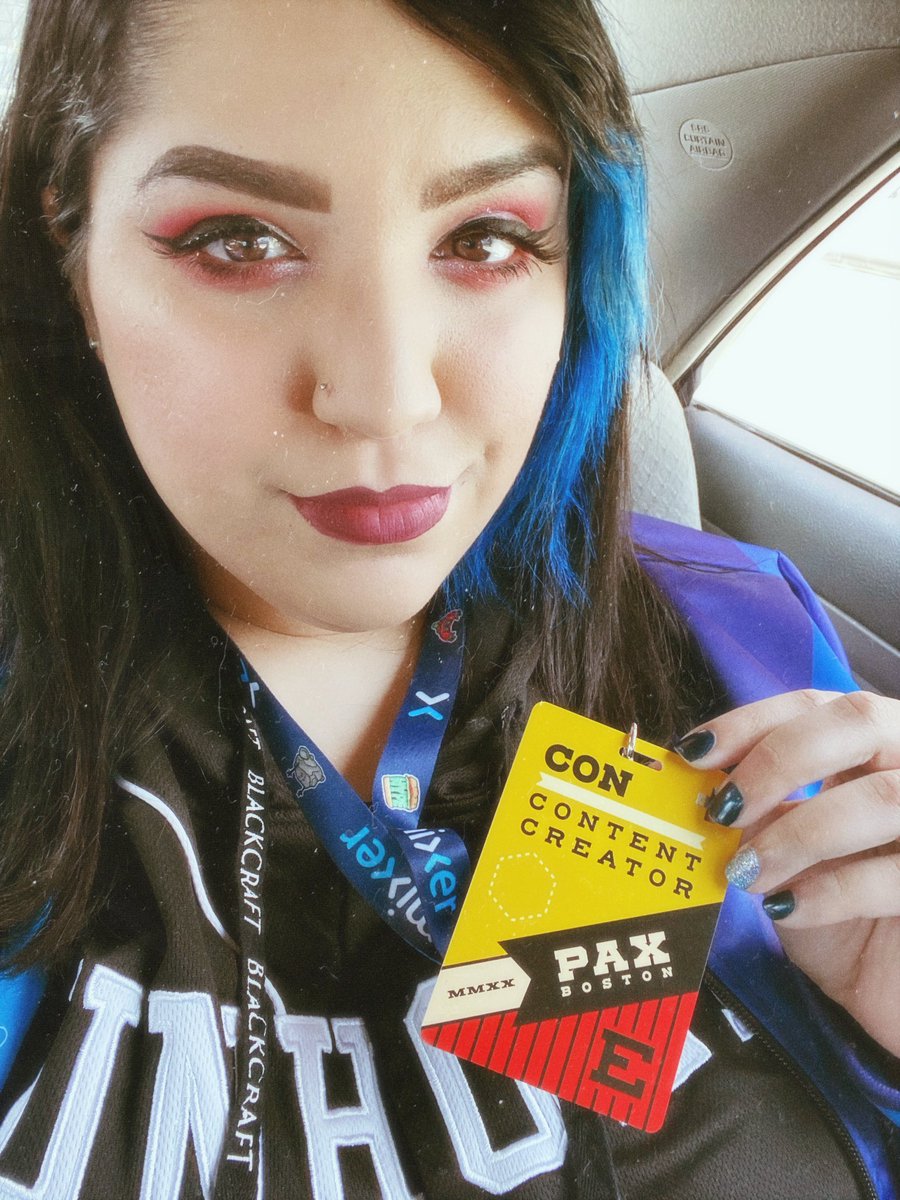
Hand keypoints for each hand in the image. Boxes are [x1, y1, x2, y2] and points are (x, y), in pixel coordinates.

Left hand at [675, 689, 899, 1055]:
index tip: (695, 754)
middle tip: (725, 808)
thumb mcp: (787, 856)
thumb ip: (759, 816)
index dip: (753, 722)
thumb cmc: (838, 913)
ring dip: (798, 833)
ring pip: (883, 798)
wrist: (887, 989)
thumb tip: (708, 790)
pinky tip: (785, 909)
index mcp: (875, 747)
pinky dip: (831, 890)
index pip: (816, 705)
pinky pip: (896, 875)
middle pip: (860, 721)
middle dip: (780, 760)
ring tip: (746, 873)